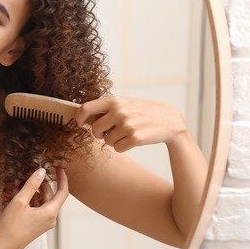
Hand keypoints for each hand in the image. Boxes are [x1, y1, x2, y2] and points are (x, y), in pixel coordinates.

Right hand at [0, 168, 67, 248]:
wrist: (3, 246)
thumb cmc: (12, 225)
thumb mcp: (20, 201)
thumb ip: (31, 185)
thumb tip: (41, 171)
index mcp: (50, 212)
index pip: (62, 192)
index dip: (62, 178)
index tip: (58, 168)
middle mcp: (50, 218)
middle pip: (49, 196)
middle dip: (38, 184)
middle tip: (27, 175)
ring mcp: (43, 223)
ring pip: (40, 201)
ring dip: (30, 192)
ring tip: (14, 185)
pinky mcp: (36, 225)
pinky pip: (35, 209)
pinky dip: (27, 201)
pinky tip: (12, 195)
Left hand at [75, 96, 189, 152]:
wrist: (169, 121)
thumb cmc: (142, 112)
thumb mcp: (125, 103)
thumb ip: (105, 108)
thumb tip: (82, 117)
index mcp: (114, 100)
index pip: (85, 108)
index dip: (79, 118)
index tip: (80, 123)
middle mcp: (119, 111)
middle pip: (95, 130)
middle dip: (101, 134)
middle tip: (112, 131)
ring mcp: (127, 124)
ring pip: (107, 141)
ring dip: (114, 141)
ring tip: (127, 133)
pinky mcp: (135, 138)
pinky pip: (118, 148)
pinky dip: (123, 147)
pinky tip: (133, 139)